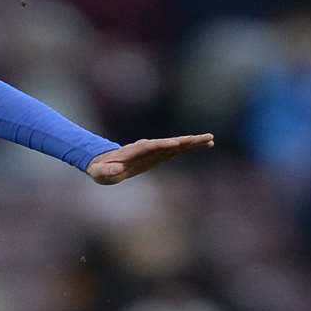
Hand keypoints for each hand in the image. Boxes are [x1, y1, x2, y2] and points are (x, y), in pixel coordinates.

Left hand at [84, 134, 213, 184]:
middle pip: (168, 142)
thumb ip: (107, 171)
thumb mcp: (100, 173)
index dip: (162, 145)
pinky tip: (206, 145)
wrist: (104, 163)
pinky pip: (177, 149)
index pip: (150, 147)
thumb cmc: (101, 170)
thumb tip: (115, 171)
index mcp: (134, 151)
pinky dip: (190, 147)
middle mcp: (147, 147)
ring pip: (176, 144)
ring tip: (210, 139)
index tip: (175, 144)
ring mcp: (155, 150)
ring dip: (193, 142)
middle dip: (185, 141)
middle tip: (203, 138)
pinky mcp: (160, 154)